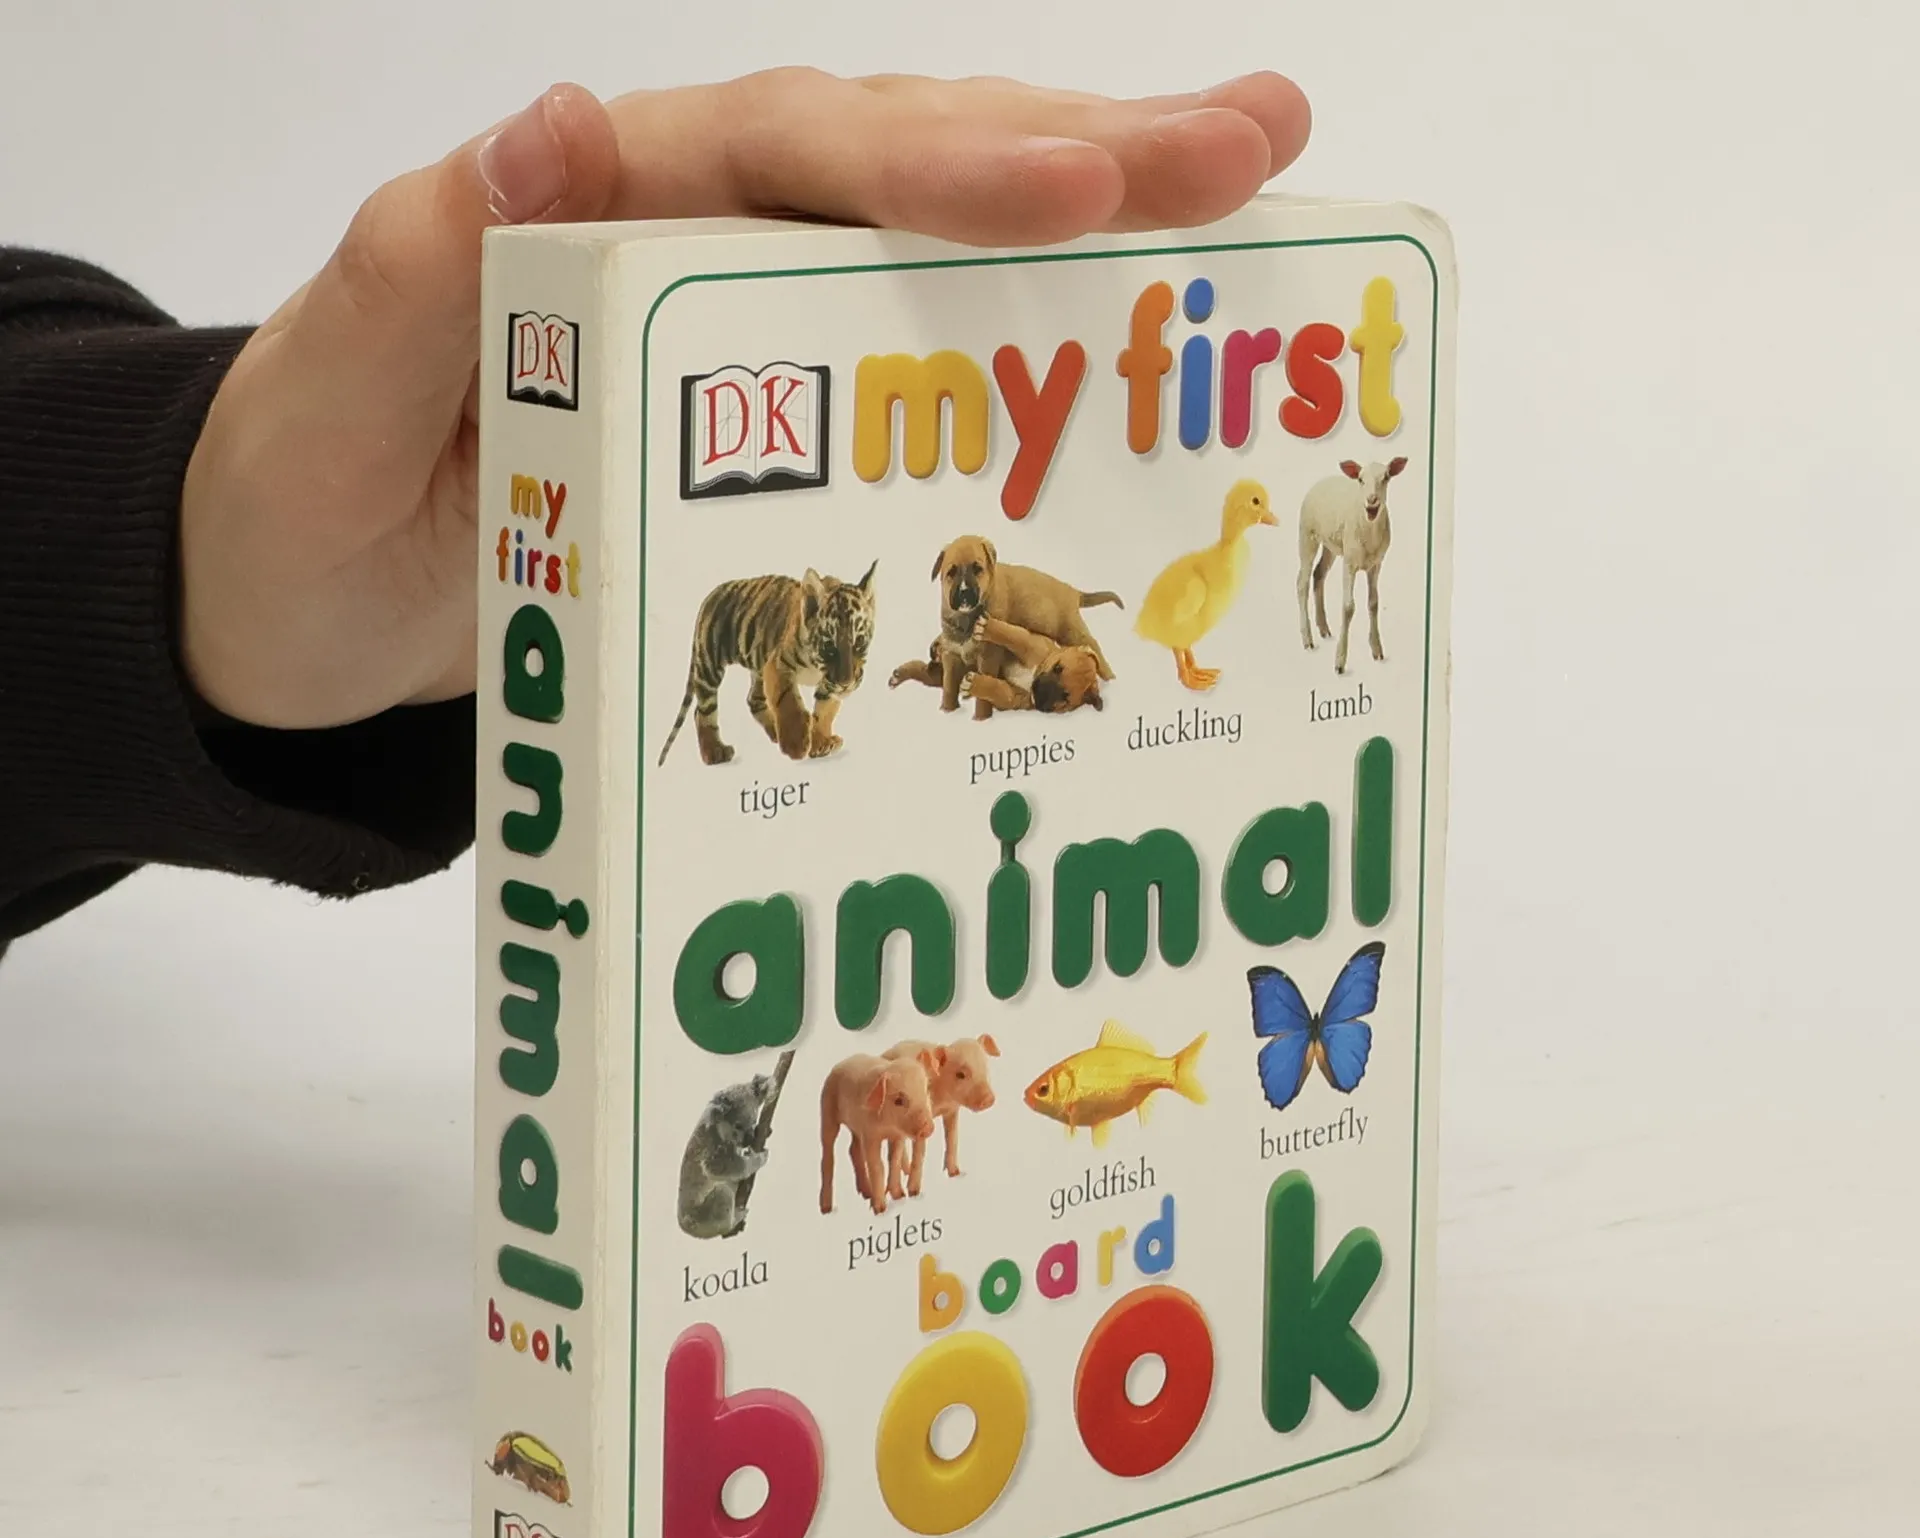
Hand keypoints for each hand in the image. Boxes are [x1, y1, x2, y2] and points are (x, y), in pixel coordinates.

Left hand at [180, 70, 1309, 729]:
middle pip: (902, 163)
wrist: (296, 609)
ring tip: (1256, 199)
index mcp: (591, 210)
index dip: (941, 165)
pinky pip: (913, 359)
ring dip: (1093, 222)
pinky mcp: (770, 424)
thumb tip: (549, 131)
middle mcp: (688, 239)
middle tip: (1257, 146)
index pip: (788, 151)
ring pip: (934, 241)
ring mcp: (742, 332)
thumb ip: (409, 277)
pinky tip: (1137, 350)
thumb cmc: (302, 512)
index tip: (1085, 192)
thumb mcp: (323, 407)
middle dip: (1082, 155)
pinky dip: (1027, 349)